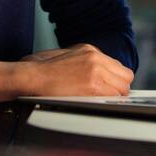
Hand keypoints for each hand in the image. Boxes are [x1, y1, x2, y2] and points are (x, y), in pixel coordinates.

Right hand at [19, 43, 133, 96]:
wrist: (30, 76)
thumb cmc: (38, 69)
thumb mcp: (63, 56)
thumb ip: (82, 62)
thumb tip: (94, 74)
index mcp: (89, 50)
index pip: (117, 66)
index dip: (115, 80)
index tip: (109, 88)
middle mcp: (96, 57)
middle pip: (126, 76)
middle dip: (119, 89)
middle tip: (107, 97)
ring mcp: (96, 70)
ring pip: (123, 88)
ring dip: (114, 97)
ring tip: (99, 102)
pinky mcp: (93, 86)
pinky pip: (113, 98)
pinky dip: (108, 103)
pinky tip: (95, 105)